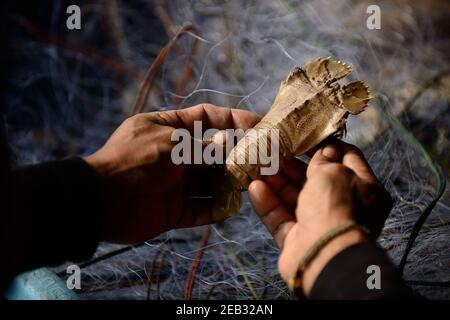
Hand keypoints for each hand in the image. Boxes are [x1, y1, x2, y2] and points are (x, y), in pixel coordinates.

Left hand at [84, 104, 259, 243]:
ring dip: (229, 185)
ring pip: (210, 184)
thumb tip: (228, 144)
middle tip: (260, 161)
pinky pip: (200, 210)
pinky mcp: (174, 210)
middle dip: (235, 157)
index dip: (233, 119)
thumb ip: (203, 148)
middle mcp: (175, 155)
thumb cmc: (134, 161)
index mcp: (169, 129)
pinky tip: (230, 208)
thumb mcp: (171, 145)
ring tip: (249, 185)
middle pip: (213, 154)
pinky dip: (215, 210)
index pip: (207, 118)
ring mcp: (175, 184)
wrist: (100, 200)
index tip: (258, 124)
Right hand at [248, 141, 391, 295]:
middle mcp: (343, 206)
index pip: (348, 158)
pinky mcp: (297, 238)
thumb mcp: (334, 172)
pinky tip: (255, 187)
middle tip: (273, 148)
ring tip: (257, 164)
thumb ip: (325, 159)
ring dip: (276, 181)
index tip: (306, 134)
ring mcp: (319, 223)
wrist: (324, 254)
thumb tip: (324, 150)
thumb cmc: (336, 206)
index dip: (327, 145)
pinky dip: (269, 203)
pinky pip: (281, 217)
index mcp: (365, 189)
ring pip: (294, 198)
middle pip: (315, 179)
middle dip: (293, 164)